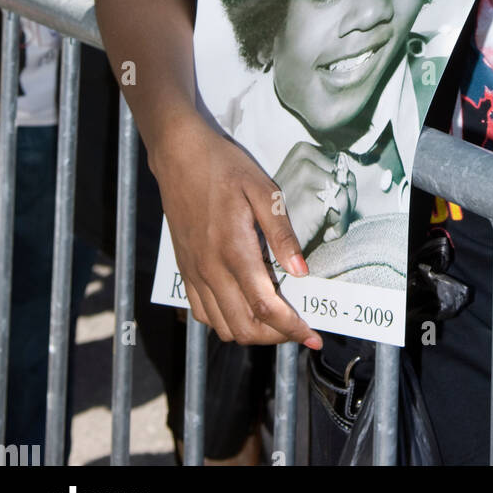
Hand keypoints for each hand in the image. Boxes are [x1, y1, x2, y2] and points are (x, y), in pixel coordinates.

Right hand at [150, 115, 322, 347]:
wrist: (179, 156)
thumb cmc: (224, 168)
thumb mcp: (263, 191)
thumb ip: (281, 234)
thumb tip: (301, 271)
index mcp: (234, 250)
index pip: (265, 307)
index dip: (291, 328)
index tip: (313, 336)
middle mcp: (211, 269)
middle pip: (244, 327)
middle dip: (276, 336)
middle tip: (298, 328)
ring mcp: (194, 272)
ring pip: (222, 326)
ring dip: (251, 332)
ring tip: (275, 321)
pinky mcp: (185, 270)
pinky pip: (202, 313)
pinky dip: (225, 322)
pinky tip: (242, 307)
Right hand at [273, 143, 356, 251]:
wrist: (269, 245)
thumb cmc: (289, 218)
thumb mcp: (303, 185)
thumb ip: (325, 175)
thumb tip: (350, 177)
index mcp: (302, 150)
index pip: (341, 164)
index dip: (338, 187)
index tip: (324, 203)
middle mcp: (304, 158)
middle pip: (347, 176)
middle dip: (342, 200)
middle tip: (326, 218)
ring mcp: (306, 176)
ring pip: (348, 192)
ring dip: (342, 215)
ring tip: (324, 226)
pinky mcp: (313, 197)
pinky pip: (344, 207)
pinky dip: (341, 225)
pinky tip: (325, 233)